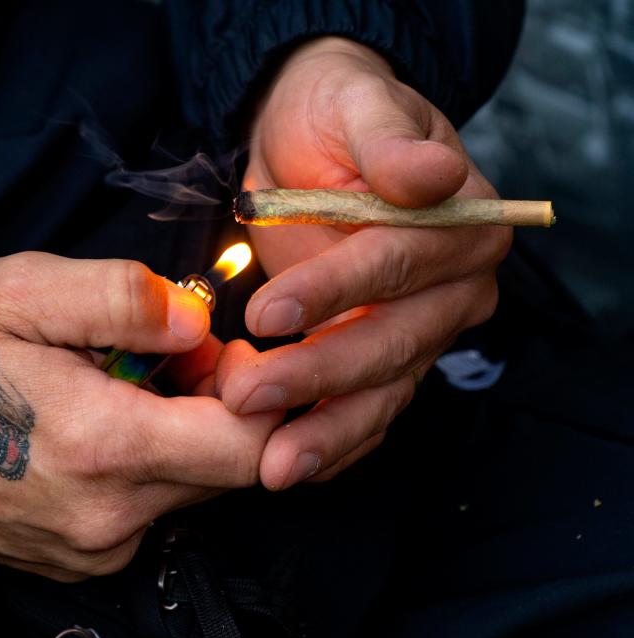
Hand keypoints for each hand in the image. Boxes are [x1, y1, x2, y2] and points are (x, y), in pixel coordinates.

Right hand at [0, 253, 278, 580]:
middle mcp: (110, 517)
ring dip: (182, 436)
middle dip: (222, 408)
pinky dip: (147, 469)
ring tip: (120, 385)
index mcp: (106, 446)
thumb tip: (199, 320)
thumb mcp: (20, 291)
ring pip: (192, 492)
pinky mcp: (78, 562)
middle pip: (230, 471)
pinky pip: (149, 514)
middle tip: (167, 354)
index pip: (251, 447)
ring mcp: (94, 549)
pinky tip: (96, 429)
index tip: (224, 352)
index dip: (263, 394)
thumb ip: (120, 296)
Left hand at [219, 38, 510, 488]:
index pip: (396, 264)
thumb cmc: (334, 115)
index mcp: (459, 222)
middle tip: (245, 398)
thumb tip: (431, 174)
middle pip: (390, 342)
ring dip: (328, 431)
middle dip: (317, 375)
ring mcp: (421, 332)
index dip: (335, 292)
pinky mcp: (384, 360)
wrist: (312, 141)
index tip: (267, 314)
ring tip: (275, 467)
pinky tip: (294, 467)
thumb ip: (388, 141)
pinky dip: (333, 441)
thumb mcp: (355, 104)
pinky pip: (367, 409)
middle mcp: (454, 288)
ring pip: (382, 390)